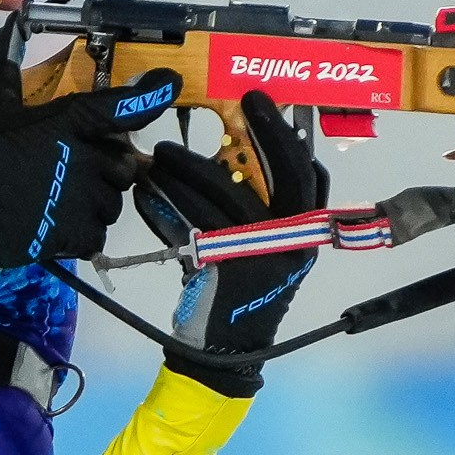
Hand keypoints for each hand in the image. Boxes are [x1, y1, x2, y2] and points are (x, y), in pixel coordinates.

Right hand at [0, 34, 175, 275]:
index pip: (122, 106)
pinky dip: (83, 231)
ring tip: (62, 199)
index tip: (169, 84)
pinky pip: (99, 232)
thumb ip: (6, 65)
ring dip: (96, 199)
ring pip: (114, 199)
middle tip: (74, 168)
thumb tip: (14, 23)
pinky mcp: (79, 234)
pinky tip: (57, 223)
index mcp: (69, 122)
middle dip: (106, 165)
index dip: (152, 94)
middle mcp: (87, 158)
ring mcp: (86, 199)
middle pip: (124, 161)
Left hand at [134, 90, 326, 394]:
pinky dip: (165, 206)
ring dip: (189, 168)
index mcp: (305, 234)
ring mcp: (264, 254)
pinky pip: (194, 223)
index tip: (263, 105)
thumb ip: (254, 208)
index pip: (309, 176)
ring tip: (159, 154)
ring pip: (226, 195)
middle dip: (265, 133)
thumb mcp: (259, 248)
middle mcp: (294, 242)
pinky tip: (145, 193)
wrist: (225, 353)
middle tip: (245, 101)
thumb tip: (227, 154)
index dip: (289, 139)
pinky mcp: (229, 268)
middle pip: (288, 174)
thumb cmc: (239, 292)